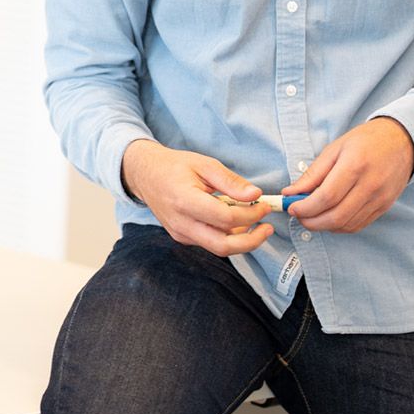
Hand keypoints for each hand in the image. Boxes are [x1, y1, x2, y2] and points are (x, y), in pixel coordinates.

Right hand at [121, 139, 272, 257]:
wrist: (145, 175)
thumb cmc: (174, 166)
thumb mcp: (205, 164)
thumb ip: (230, 181)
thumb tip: (255, 195)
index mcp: (185, 201)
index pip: (226, 218)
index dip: (250, 214)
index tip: (263, 205)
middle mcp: (181, 223)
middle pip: (223, 246)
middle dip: (252, 241)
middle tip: (267, 228)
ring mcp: (180, 233)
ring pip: (218, 248)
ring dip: (241, 239)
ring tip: (253, 222)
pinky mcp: (182, 237)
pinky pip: (209, 243)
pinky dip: (227, 236)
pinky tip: (234, 222)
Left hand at [282, 118, 413, 232]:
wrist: (401, 141)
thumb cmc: (365, 141)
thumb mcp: (334, 149)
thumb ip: (312, 174)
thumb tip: (290, 193)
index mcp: (355, 165)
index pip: (327, 197)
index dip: (305, 207)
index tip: (292, 208)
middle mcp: (370, 185)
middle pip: (336, 216)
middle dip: (311, 221)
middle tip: (298, 216)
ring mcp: (380, 199)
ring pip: (347, 225)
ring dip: (324, 226)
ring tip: (311, 216)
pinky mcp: (385, 207)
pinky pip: (358, 225)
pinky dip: (339, 227)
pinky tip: (329, 218)